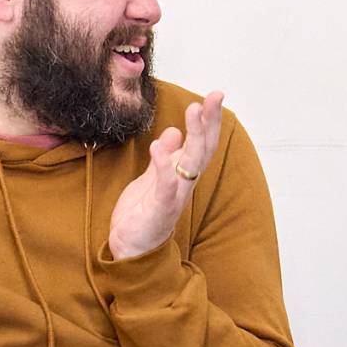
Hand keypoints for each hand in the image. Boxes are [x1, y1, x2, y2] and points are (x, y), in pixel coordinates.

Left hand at [109, 92, 224, 260]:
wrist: (132, 250)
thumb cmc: (143, 214)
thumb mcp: (152, 178)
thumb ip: (164, 157)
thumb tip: (173, 132)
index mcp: (182, 175)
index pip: (201, 143)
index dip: (208, 120)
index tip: (214, 96)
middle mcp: (183, 183)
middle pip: (202, 149)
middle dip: (209, 122)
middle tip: (214, 97)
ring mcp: (174, 196)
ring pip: (191, 163)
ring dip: (194, 136)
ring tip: (193, 110)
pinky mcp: (159, 209)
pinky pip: (165, 186)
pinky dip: (164, 166)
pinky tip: (159, 146)